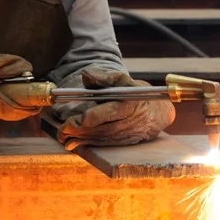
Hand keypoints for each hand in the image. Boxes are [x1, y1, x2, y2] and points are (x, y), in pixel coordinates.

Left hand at [52, 68, 175, 150]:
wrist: (156, 113)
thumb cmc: (135, 93)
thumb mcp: (122, 80)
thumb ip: (104, 77)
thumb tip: (86, 75)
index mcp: (129, 104)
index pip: (111, 112)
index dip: (96, 116)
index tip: (80, 118)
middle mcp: (128, 122)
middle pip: (102, 128)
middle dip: (81, 131)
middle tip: (62, 130)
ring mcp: (126, 135)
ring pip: (100, 139)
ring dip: (81, 139)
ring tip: (62, 137)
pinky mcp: (123, 144)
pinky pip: (103, 145)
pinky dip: (87, 145)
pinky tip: (72, 144)